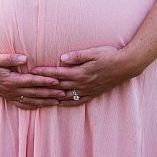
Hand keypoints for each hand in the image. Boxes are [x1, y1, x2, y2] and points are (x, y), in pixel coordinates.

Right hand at [0, 51, 67, 109]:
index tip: (57, 81)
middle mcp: (10, 89)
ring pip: (30, 100)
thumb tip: (25, 58)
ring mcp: (9, 94)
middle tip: (63, 93)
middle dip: (49, 93)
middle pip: (34, 93)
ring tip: (57, 102)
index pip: (31, 81)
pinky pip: (21, 104)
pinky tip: (40, 106)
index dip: (44, 81)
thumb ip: (11, 58)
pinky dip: (32, 106)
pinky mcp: (6, 96)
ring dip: (44, 101)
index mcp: (10, 80)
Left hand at [33, 45, 147, 106]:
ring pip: (65, 96)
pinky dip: (65, 103)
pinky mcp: (92, 94)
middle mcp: (81, 84)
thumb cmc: (110, 55)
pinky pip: (76, 101)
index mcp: (80, 72)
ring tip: (39, 97)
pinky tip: (59, 103)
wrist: (126, 66)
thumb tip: (61, 59)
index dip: (44, 72)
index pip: (58, 73)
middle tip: (30, 85)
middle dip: (43, 86)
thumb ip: (77, 56)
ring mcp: (87, 90)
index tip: (32, 71)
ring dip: (51, 97)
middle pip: (58, 86)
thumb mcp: (94, 52)